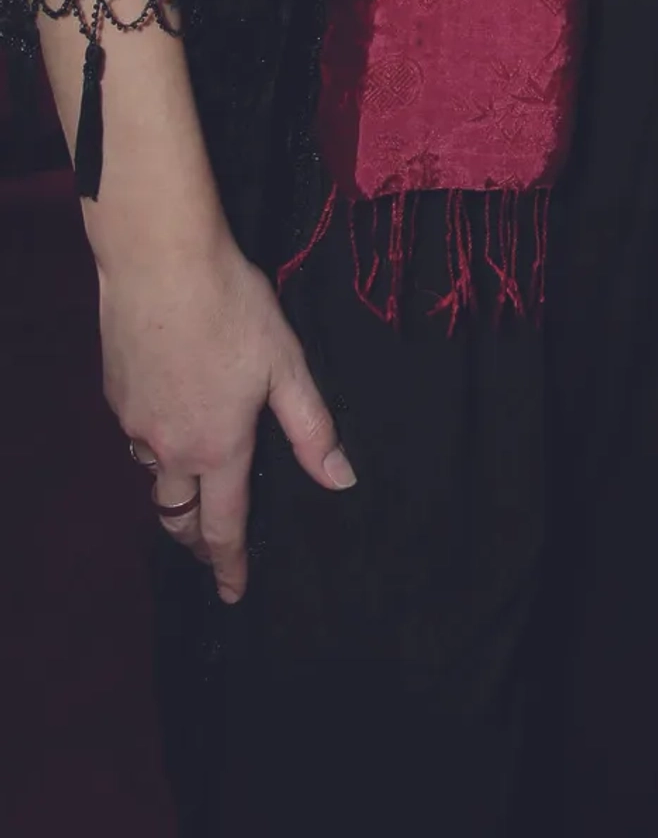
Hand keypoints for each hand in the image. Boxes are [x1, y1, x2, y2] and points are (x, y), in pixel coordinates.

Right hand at [101, 234, 355, 602]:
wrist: (159, 263)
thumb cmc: (231, 307)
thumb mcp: (287, 364)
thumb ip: (312, 428)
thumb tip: (341, 480)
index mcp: (218, 448)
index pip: (224, 527)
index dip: (229, 565)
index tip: (233, 594)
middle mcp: (170, 448)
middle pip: (177, 515)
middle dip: (194, 540)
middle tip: (210, 550)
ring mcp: (136, 423)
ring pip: (153, 474)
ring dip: (173, 490)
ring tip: (192, 488)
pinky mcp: (116, 395)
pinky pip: (136, 435)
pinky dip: (154, 442)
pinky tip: (170, 417)